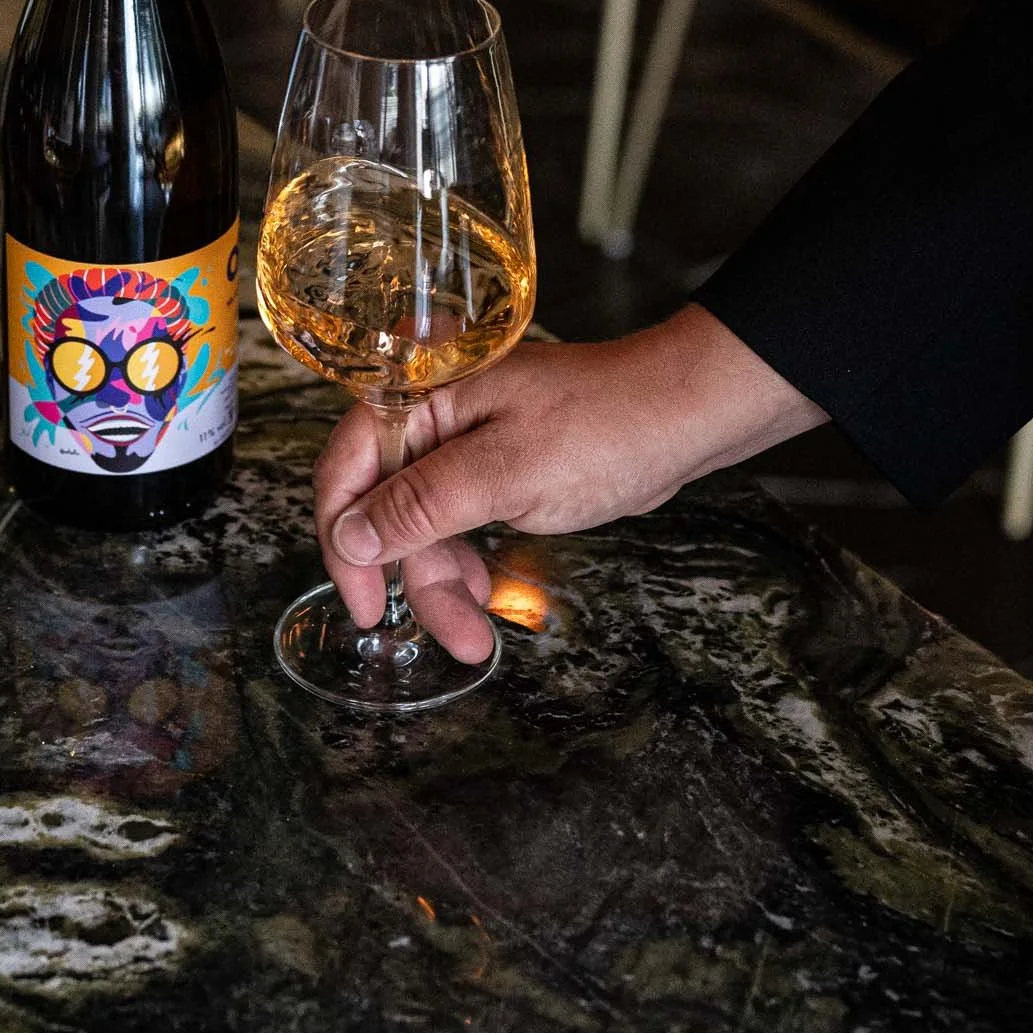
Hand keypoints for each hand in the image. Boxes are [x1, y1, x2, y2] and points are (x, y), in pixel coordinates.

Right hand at [313, 305, 825, 662]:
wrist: (688, 414)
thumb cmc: (608, 426)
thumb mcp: (508, 472)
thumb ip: (422, 504)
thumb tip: (350, 538)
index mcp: (421, 397)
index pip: (346, 467)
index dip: (344, 540)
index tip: (365, 606)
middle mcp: (432, 418)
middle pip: (384, 507)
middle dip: (414, 577)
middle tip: (454, 635)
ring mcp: (464, 444)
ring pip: (421, 525)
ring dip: (442, 580)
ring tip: (476, 632)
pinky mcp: (494, 468)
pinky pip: (456, 522)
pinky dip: (465, 562)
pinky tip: (483, 596)